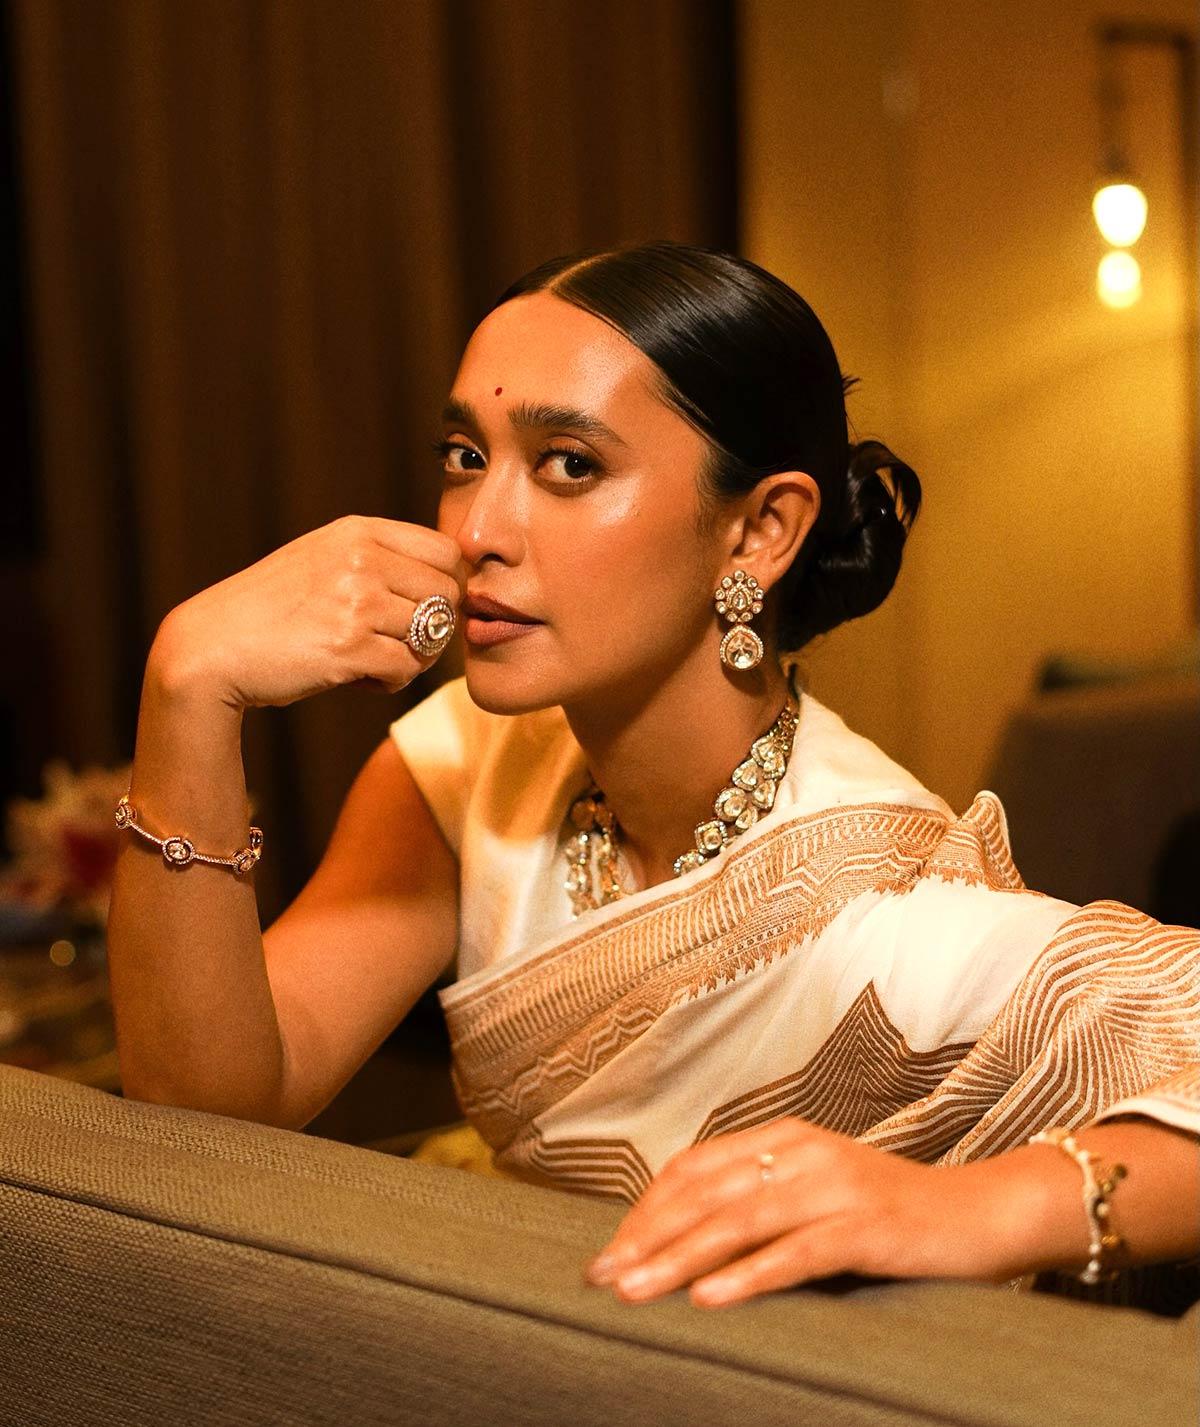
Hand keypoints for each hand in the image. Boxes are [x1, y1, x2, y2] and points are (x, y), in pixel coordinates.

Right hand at [150, 515, 469, 709]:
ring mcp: (356, 602)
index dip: (447, 587)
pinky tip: (362, 680)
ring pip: (432, 634)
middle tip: (402, 645)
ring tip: (378, 662)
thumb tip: (448, 581)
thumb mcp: (321, 559)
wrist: (211, 648)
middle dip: (435, 627)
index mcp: (357, 532)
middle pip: (448, 594)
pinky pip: (407, 668)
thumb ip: (375, 559)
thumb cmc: (270, 611)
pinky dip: (391, 681)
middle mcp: (361, 559)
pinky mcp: (349, 647)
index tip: (426, 612)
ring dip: (413, 658)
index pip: (446, 553)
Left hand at [584, 1117, 1028, 1308]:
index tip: (609, 1250)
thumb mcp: (817, 1194)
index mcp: (784, 1138)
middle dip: (647, 1237)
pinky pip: (796, 1252)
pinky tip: (710, 1299)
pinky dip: (749, 1275)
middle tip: (603, 1276)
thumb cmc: (891, 1215)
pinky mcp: (865, 1226)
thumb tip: (687, 1238)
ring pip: (739, 1220)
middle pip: (705, 1193)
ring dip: (679, 1258)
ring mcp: (834, 1186)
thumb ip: (762, 1201)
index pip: (694, 1167)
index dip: (646, 1208)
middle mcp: (803, 1152)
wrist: (982, 1213)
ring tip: (635, 1290)